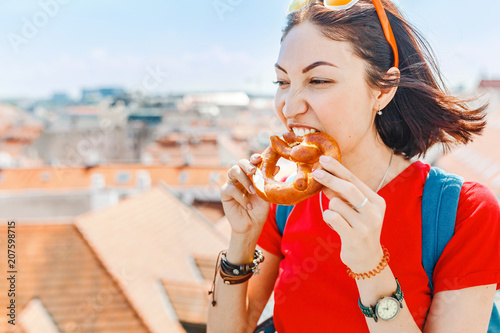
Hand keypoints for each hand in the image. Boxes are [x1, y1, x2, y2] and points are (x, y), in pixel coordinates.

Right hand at [221, 154, 279, 235]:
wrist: (252, 225)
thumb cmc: (259, 209)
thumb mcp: (266, 193)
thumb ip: (268, 180)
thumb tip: (277, 166)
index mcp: (250, 175)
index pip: (251, 162)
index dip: (254, 158)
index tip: (260, 158)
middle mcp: (240, 177)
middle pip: (239, 163)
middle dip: (247, 165)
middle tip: (253, 171)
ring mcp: (232, 184)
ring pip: (233, 171)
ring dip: (244, 179)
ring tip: (253, 191)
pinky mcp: (225, 193)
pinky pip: (231, 189)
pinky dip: (241, 197)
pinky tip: (249, 206)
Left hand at [312, 155, 384, 272]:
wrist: (367, 258)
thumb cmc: (358, 228)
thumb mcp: (355, 209)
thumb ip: (342, 194)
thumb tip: (324, 175)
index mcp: (376, 201)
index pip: (354, 179)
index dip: (338, 168)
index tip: (324, 159)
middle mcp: (374, 211)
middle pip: (348, 188)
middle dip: (330, 178)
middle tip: (316, 172)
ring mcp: (366, 225)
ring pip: (336, 204)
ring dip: (330, 207)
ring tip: (337, 218)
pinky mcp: (354, 236)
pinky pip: (331, 217)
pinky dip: (328, 217)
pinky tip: (335, 224)